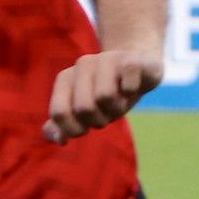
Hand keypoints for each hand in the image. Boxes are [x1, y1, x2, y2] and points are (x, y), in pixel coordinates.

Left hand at [44, 43, 164, 143]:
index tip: (87, 127)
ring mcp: (106, 59)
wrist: (139, 66)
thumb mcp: (85, 109)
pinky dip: (132, 93)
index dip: (74, 129)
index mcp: (65, 78)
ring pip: (105, 97)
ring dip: (117, 109)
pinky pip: (128, 86)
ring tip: (121, 100)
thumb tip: (58, 139)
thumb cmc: (108, 92)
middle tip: (107, 111)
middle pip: (84, 108)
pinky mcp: (130, 60)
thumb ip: (64, 123)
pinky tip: (133, 87)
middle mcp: (83, 65)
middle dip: (99, 120)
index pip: (59, 113)